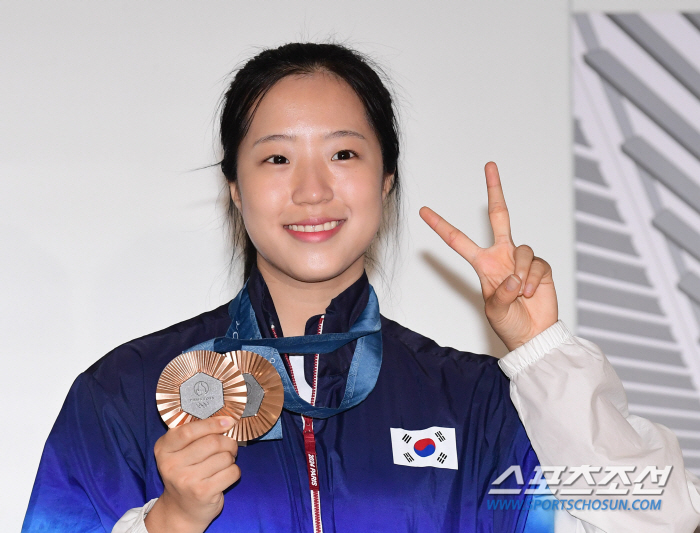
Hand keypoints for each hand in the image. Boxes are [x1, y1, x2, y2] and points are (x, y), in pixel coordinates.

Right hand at [145, 417, 239, 532]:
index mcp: (164, 449)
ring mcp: (186, 480)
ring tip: (223, 464)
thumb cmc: (186, 473)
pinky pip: (231, 472)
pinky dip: (234, 471)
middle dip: (228, 443)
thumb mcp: (180, 452)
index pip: (189, 430)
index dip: (212, 424)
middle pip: (212, 442)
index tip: (228, 421)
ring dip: (230, 459)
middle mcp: (171, 465)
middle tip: (229, 448)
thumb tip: (226, 420)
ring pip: (225, 457)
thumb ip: (195, 434)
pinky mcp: (202, 493)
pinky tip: (224, 476)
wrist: (181, 509)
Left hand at [420, 161, 557, 350]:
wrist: (533, 334)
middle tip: (489, 165)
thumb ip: (500, 296)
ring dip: (520, 273)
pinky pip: (536, 263)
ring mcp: (520, 259)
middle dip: (495, 190)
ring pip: (521, 249)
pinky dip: (533, 279)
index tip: (424, 211)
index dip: (441, 225)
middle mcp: (501, 255)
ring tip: (520, 293)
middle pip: (499, 215)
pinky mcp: (539, 266)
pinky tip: (531, 292)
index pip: (458, 240)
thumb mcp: (495, 311)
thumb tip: (512, 280)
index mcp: (482, 264)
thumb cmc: (509, 323)